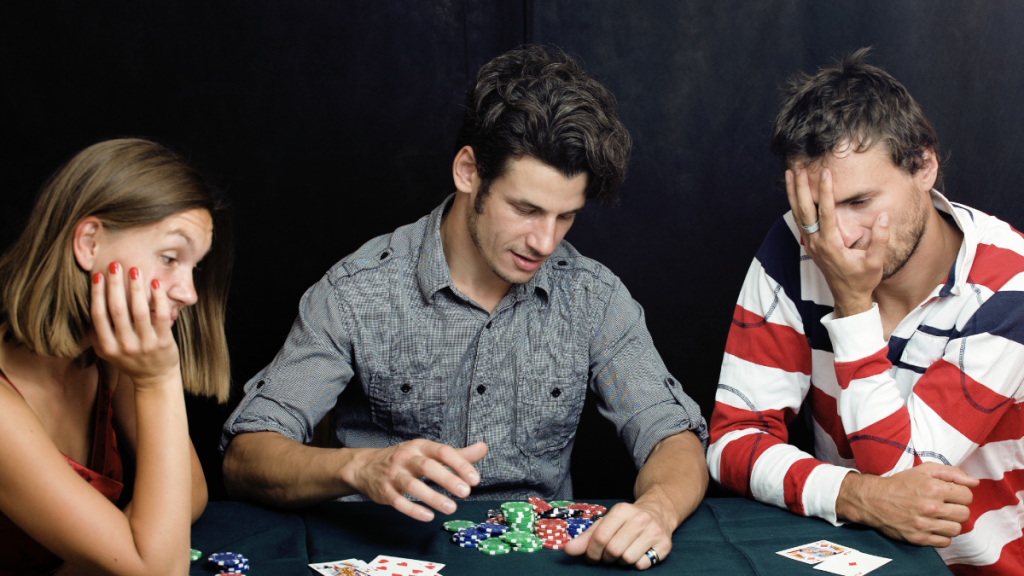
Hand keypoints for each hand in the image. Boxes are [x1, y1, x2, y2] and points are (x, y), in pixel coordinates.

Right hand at [89, 263, 180, 388]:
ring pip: (139, 311)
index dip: (97, 294)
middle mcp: (125, 346)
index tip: (98, 275)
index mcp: (107, 347)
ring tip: (135, 270)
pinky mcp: (164, 343)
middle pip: (118, 310)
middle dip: (115, 285)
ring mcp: (145, 345)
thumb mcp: (108, 351)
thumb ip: (97, 334)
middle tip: (115, 265)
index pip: (99, 316)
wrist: (155, 378)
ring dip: (136, 288)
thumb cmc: (130, 359)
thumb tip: (87, 307)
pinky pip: (161, 316)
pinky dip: (159, 299)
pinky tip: (156, 284)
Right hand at [345, 439, 486, 521]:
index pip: (442, 452)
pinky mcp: (384, 491)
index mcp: (421, 446)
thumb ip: (457, 454)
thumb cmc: (405, 459)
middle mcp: (406, 458)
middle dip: (447, 479)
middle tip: (466, 493)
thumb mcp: (429, 452)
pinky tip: (428, 516)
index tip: (475, 479)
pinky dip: (413, 510)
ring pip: (412, 485)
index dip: (459, 464)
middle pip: (427, 467)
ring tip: (451, 508)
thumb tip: (483, 447)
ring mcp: (393, 474)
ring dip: (432, 497)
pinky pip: (398, 501)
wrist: (365, 466)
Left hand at [564, 501, 673, 569]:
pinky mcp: (665, 544)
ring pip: (628, 559)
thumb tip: (568, 550)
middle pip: (613, 550)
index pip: (600, 537)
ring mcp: (654, 531)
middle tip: (608, 556)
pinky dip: (637, 564)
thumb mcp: (606, 523)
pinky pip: (643, 564)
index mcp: (621, 510)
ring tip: (624, 552)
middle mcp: (639, 518)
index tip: (592, 556)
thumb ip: (586, 537)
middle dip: (607, 558)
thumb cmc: (627, 521)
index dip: (592, 552)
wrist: (659, 512)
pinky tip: (639, 553)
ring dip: (622, 561)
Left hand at [785, 167, 888, 316]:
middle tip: (799, 167)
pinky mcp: (811, 244)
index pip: (826, 213)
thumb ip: (880, 240)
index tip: (826, 173)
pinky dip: (796, 204)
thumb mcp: (876, 263)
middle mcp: (817, 242)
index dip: (826, 192)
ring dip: (794, 193)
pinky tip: (795, 192)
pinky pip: (800, 220)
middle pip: (805, 210)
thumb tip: (884, 217)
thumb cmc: (862, 280)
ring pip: (799, 214)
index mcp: (831, 245)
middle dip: (802, 188)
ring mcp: (811, 243)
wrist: (848, 296)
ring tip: (791, 173)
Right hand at [836, 463, 977, 546]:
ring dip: (951, 523)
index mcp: (934, 488)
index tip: (952, 495)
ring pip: (956, 529)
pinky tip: (933, 526)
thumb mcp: (924, 470)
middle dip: (957, 509)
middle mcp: (931, 507)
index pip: (967, 496)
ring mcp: (925, 524)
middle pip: (964, 514)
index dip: (961, 494)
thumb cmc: (901, 483)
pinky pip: (945, 542)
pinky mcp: (919, 538)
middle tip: (946, 506)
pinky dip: (942, 535)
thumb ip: (952, 472)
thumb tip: (974, 482)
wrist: (874, 499)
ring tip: (940, 517)